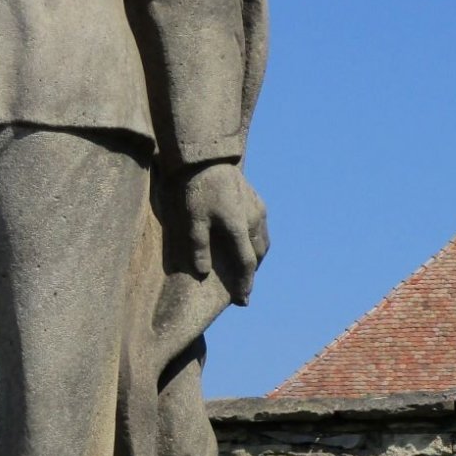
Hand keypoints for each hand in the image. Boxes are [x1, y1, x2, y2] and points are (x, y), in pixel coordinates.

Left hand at [178, 163, 269, 305]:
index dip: (245, 283)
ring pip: (263, 239)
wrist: (206, 156)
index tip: (243, 300)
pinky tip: (247, 240)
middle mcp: (253, 219)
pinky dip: (256, 239)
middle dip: (253, 271)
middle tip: (243, 285)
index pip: (247, 263)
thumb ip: (198, 247)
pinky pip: (261, 225)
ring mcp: (257, 207)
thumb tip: (203, 272)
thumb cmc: (196, 187)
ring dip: (257, 255)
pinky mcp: (255, 198)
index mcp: (238, 227)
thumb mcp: (191, 219)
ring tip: (247, 266)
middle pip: (259, 253)